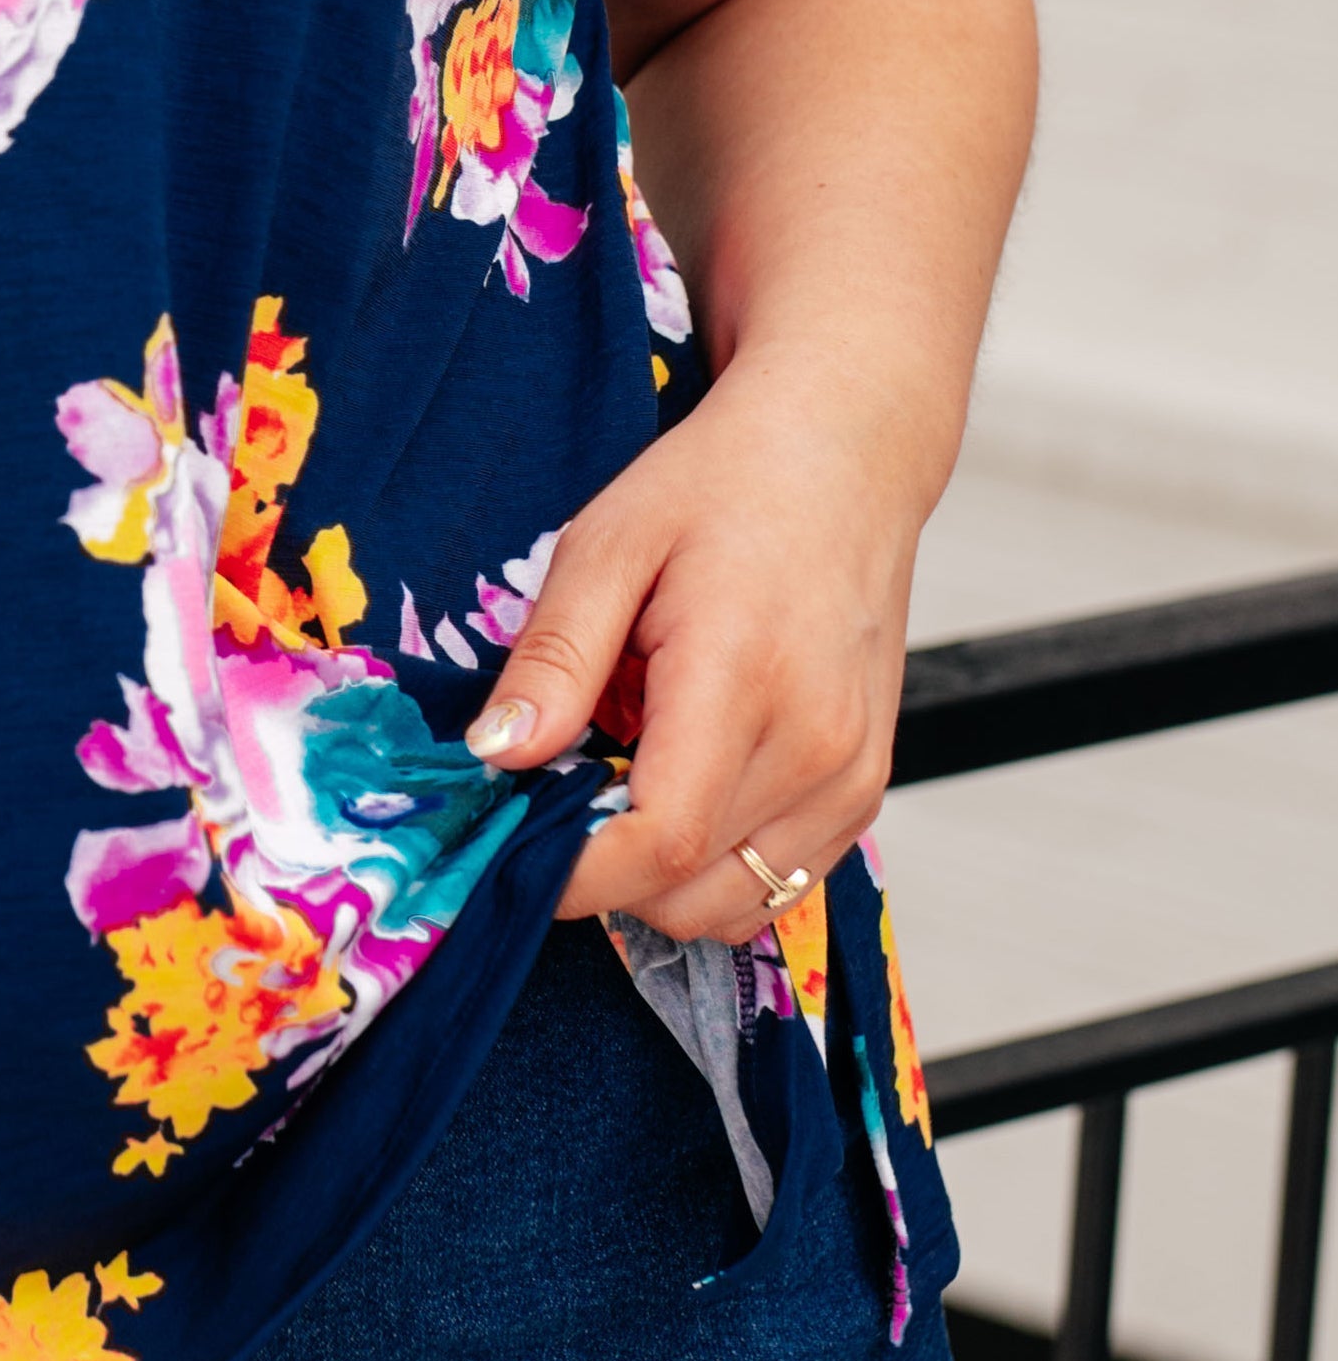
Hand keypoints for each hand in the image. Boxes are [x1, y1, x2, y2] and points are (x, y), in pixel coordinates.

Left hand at [461, 352, 922, 940]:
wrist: (842, 453)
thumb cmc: (723, 486)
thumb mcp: (608, 543)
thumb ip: (554, 658)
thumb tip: (495, 755)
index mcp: (746, 681)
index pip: (659, 842)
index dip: (570, 871)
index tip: (506, 847)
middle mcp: (819, 749)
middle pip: (689, 894)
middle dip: (602, 871)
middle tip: (558, 792)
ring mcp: (853, 778)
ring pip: (732, 907)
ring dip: (657, 876)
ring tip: (624, 774)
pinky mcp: (865, 791)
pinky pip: (775, 882)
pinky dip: (713, 864)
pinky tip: (681, 778)